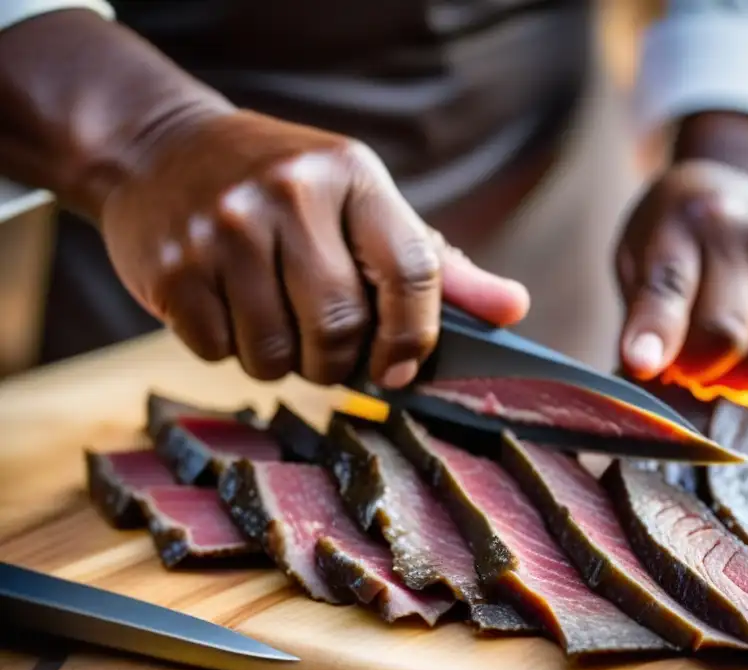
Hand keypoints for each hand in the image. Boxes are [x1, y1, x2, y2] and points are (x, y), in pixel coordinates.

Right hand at [100, 110, 529, 386]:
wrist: (163, 150)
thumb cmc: (289, 189)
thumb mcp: (364, 205)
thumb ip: (438, 265)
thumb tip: (513, 309)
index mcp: (354, 177)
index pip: (412, 272)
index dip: (413, 339)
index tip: (401, 371)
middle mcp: (291, 193)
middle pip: (340, 327)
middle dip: (341, 363)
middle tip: (329, 350)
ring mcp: (226, 227)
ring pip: (277, 353)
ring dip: (283, 361)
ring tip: (274, 321)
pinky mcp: (174, 266)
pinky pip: (220, 353)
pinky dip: (231, 350)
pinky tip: (228, 309)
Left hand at [616, 155, 747, 389]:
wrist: (746, 185)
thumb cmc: (679, 235)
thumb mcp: (638, 253)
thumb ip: (640, 311)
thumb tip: (643, 370)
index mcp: (691, 219)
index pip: (670, 285)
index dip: (655, 331)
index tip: (640, 364)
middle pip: (723, 335)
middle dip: (692, 368)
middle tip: (679, 363)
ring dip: (730, 376)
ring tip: (714, 351)